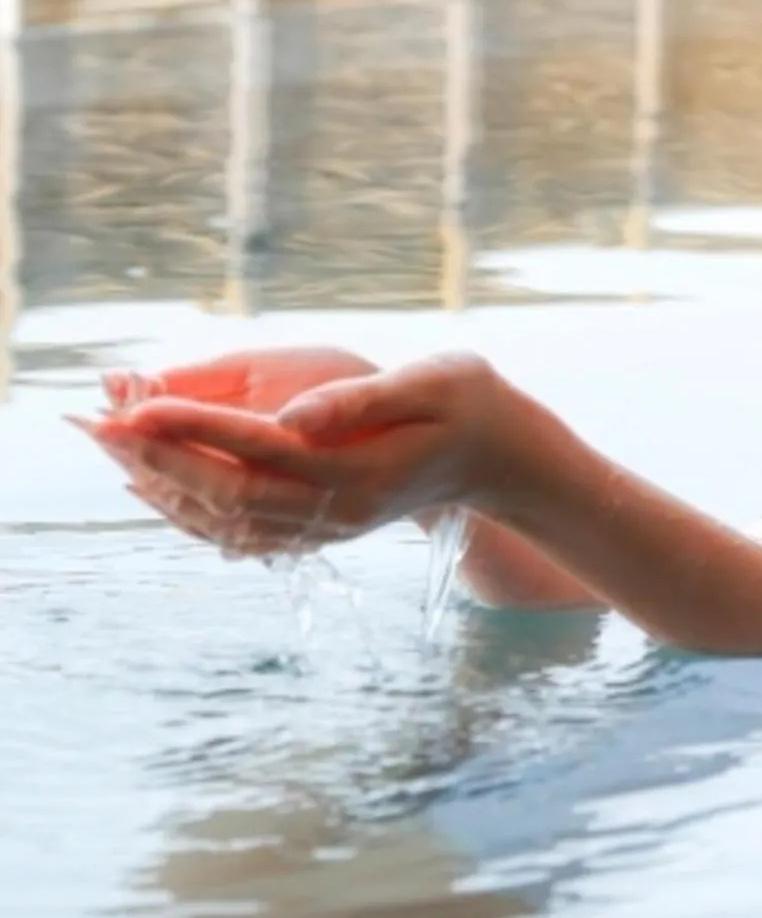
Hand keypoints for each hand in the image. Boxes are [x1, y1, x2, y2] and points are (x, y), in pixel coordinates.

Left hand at [82, 354, 570, 558]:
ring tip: (118, 454)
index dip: (193, 426)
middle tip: (102, 426)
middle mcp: (339, 508)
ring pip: (229, 522)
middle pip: (229, 494)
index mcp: (361, 470)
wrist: (504, 458)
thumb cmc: (474, 404)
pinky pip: (245, 534)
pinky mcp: (326, 528)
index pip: (259, 449)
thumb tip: (291, 413)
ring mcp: (331, 527)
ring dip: (168, 490)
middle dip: (160, 460)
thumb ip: (361, 399)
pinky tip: (165, 491)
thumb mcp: (434, 383)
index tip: (139, 404)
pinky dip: (195, 515)